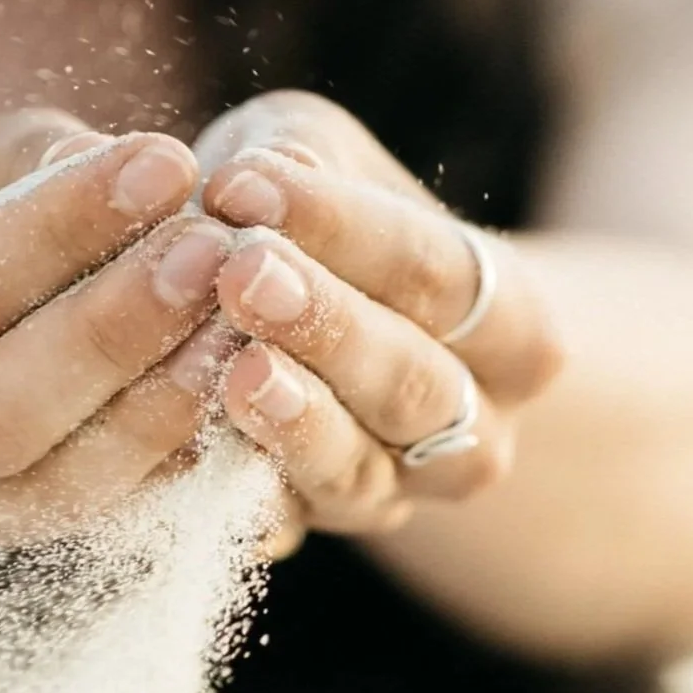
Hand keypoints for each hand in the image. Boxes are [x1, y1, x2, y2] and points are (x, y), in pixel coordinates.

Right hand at [0, 110, 238, 544]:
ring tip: (240, 320)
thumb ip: (27, 165)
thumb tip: (118, 163)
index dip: (66, 223)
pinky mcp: (34, 545)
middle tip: (214, 249)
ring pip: (62, 484)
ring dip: (162, 405)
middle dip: (115, 328)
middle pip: (2, 407)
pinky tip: (240, 390)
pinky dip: (181, 457)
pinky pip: (115, 520)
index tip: (168, 161)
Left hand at [194, 92, 563, 553]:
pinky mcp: (305, 533)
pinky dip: (229, 486)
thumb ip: (301, 159)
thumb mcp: (322, 161)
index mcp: (512, 327)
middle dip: (327, 328)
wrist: (301, 330)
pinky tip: (180, 446)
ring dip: (293, 422)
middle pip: (414, 384)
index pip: (442, 273)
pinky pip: (275, 522)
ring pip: (355, 471)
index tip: (246, 183)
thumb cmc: (317, 225)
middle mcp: (472, 430)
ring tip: (232, 368)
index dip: (347, 228)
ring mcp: (390, 495)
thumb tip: (264, 173)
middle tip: (240, 274)